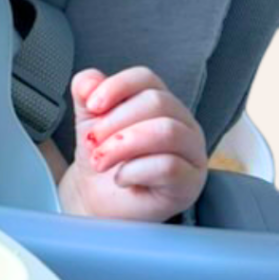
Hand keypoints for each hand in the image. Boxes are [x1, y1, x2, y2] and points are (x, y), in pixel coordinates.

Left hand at [59, 66, 207, 221]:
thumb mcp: (89, 120)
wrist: (100, 200)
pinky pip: (168, 166)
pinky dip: (133, 171)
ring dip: (122, 146)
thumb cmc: (103, 158)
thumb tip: (88, 82)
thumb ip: (86, 94)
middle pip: (157, 103)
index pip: (146, 78)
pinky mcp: (190, 183)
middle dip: (114, 122)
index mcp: (160, 102)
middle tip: (92, 143)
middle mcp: (182, 123)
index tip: (92, 106)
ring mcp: (192, 153)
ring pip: (166, 131)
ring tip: (100, 160)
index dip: (116, 86)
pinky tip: (120, 178)